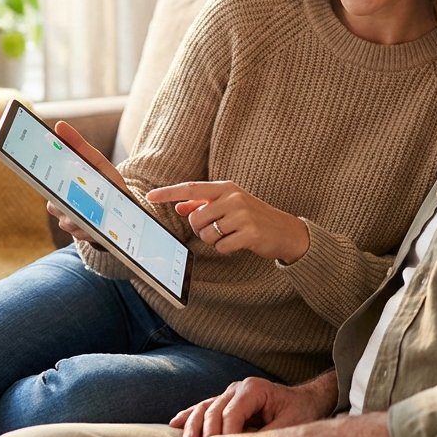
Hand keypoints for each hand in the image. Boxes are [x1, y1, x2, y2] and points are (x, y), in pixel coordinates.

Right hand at [46, 121, 126, 243]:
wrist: (129, 205)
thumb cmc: (107, 182)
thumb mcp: (95, 160)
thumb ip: (77, 144)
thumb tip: (58, 125)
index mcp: (62, 186)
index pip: (42, 183)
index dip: (36, 178)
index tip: (35, 172)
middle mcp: (63, 206)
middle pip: (52, 205)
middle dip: (60, 202)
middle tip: (66, 196)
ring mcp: (73, 222)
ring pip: (65, 221)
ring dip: (76, 216)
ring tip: (89, 212)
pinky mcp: (85, 234)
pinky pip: (81, 233)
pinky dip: (89, 228)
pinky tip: (97, 225)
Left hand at [147, 181, 309, 262]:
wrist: (286, 230)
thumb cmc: (254, 216)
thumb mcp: (230, 204)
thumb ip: (204, 203)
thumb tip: (179, 206)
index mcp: (227, 188)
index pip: (191, 188)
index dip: (169, 193)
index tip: (150, 196)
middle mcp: (233, 198)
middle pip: (196, 218)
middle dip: (200, 229)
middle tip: (218, 229)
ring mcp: (242, 215)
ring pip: (207, 234)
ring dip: (213, 240)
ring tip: (230, 235)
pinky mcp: (249, 233)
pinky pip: (221, 247)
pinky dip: (226, 248)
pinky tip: (239, 242)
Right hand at [169, 373, 335, 436]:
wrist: (305, 400)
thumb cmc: (299, 411)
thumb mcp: (288, 425)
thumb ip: (266, 436)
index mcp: (253, 389)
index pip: (231, 413)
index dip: (225, 434)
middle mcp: (238, 388)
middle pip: (214, 411)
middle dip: (206, 434)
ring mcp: (229, 393)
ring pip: (204, 408)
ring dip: (193, 426)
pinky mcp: (225, 400)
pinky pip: (203, 407)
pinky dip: (189, 415)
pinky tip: (175, 423)